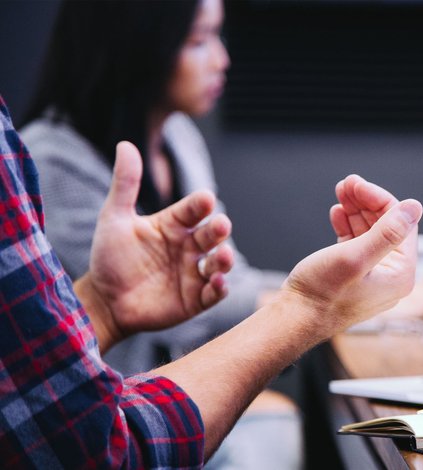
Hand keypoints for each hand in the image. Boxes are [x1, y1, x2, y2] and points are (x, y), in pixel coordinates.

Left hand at [81, 141, 233, 349]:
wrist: (103, 301)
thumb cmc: (110, 258)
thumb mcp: (114, 218)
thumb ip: (125, 184)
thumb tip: (125, 144)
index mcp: (174, 225)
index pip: (193, 209)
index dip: (200, 204)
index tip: (205, 199)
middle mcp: (189, 246)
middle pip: (211, 234)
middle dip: (219, 230)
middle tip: (220, 225)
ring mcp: (194, 273)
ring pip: (219, 262)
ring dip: (225, 259)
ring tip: (223, 256)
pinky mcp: (195, 299)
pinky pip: (214, 292)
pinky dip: (220, 287)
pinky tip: (218, 282)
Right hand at [281, 174, 422, 332]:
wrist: (294, 320)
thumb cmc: (322, 294)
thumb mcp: (355, 257)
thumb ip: (387, 232)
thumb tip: (414, 207)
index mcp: (400, 274)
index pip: (401, 224)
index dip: (379, 199)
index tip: (356, 184)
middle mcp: (391, 276)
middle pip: (386, 226)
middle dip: (366, 202)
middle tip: (346, 183)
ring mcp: (373, 277)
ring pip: (370, 233)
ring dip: (356, 210)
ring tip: (340, 192)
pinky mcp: (354, 276)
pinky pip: (357, 244)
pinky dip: (348, 226)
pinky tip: (337, 213)